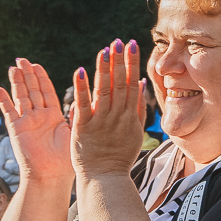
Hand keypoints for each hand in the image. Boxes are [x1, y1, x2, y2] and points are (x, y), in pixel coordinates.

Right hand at [0, 59, 73, 183]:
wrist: (51, 176)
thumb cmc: (66, 159)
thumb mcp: (73, 131)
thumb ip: (75, 113)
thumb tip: (84, 97)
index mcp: (54, 116)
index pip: (46, 92)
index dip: (41, 78)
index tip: (36, 65)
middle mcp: (39, 117)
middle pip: (32, 91)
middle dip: (27, 75)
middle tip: (21, 59)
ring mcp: (27, 123)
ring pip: (21, 97)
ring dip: (16, 83)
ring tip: (12, 68)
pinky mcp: (16, 130)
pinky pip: (9, 112)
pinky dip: (3, 101)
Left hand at [70, 41, 146, 180]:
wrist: (106, 178)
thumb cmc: (120, 156)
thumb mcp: (136, 132)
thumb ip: (139, 108)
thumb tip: (141, 84)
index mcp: (130, 116)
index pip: (131, 84)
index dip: (131, 63)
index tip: (131, 45)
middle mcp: (117, 116)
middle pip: (119, 83)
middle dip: (119, 61)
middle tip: (118, 41)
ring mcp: (100, 121)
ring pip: (103, 90)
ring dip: (104, 69)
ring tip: (104, 50)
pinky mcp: (84, 128)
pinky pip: (83, 104)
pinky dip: (82, 88)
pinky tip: (80, 71)